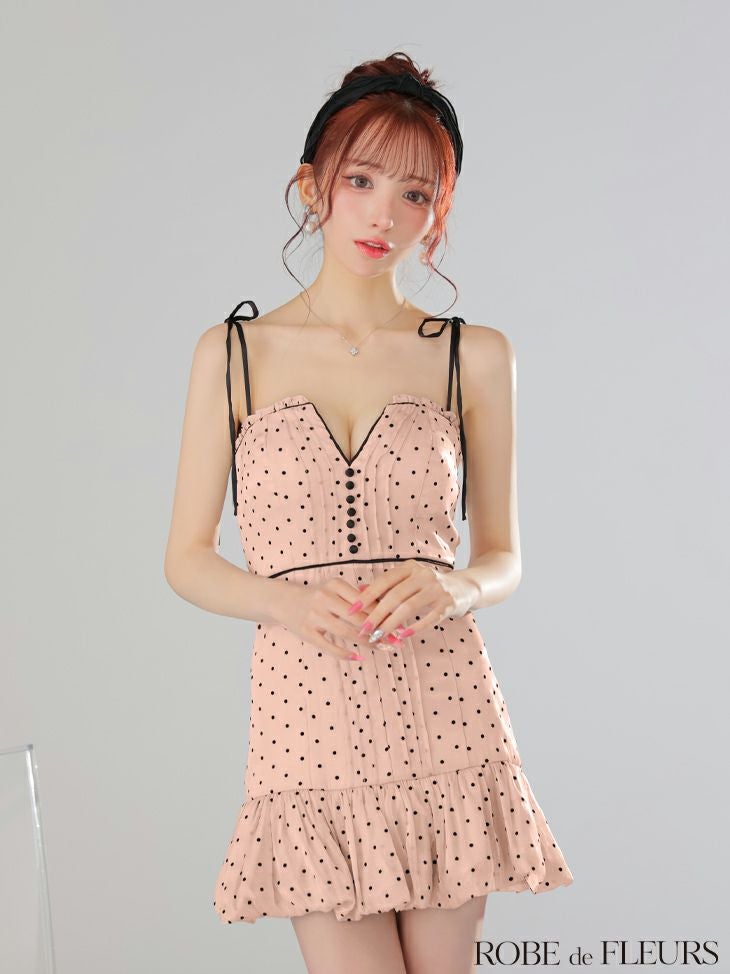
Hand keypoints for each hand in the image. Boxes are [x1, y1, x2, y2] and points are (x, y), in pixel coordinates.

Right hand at [276, 578, 389, 660]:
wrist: (284, 600)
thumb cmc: (318, 596)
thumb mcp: (336, 589)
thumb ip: (358, 595)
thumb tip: (388, 604)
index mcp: (335, 584)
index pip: (366, 602)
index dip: (385, 614)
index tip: (400, 625)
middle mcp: (325, 598)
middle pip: (358, 617)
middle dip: (380, 631)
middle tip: (396, 640)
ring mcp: (315, 615)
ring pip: (346, 632)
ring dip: (367, 642)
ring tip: (382, 649)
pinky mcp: (307, 632)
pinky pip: (329, 646)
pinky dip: (345, 653)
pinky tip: (358, 657)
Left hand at [353, 561, 480, 644]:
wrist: (466, 587)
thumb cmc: (430, 586)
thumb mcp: (409, 580)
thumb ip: (386, 585)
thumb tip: (359, 590)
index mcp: (410, 567)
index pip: (384, 581)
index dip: (367, 596)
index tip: (351, 610)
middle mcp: (423, 575)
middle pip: (394, 596)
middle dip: (376, 614)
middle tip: (363, 629)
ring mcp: (437, 589)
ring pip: (408, 607)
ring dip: (391, 624)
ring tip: (378, 636)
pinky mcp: (448, 603)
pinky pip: (429, 618)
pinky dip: (415, 627)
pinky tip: (402, 636)